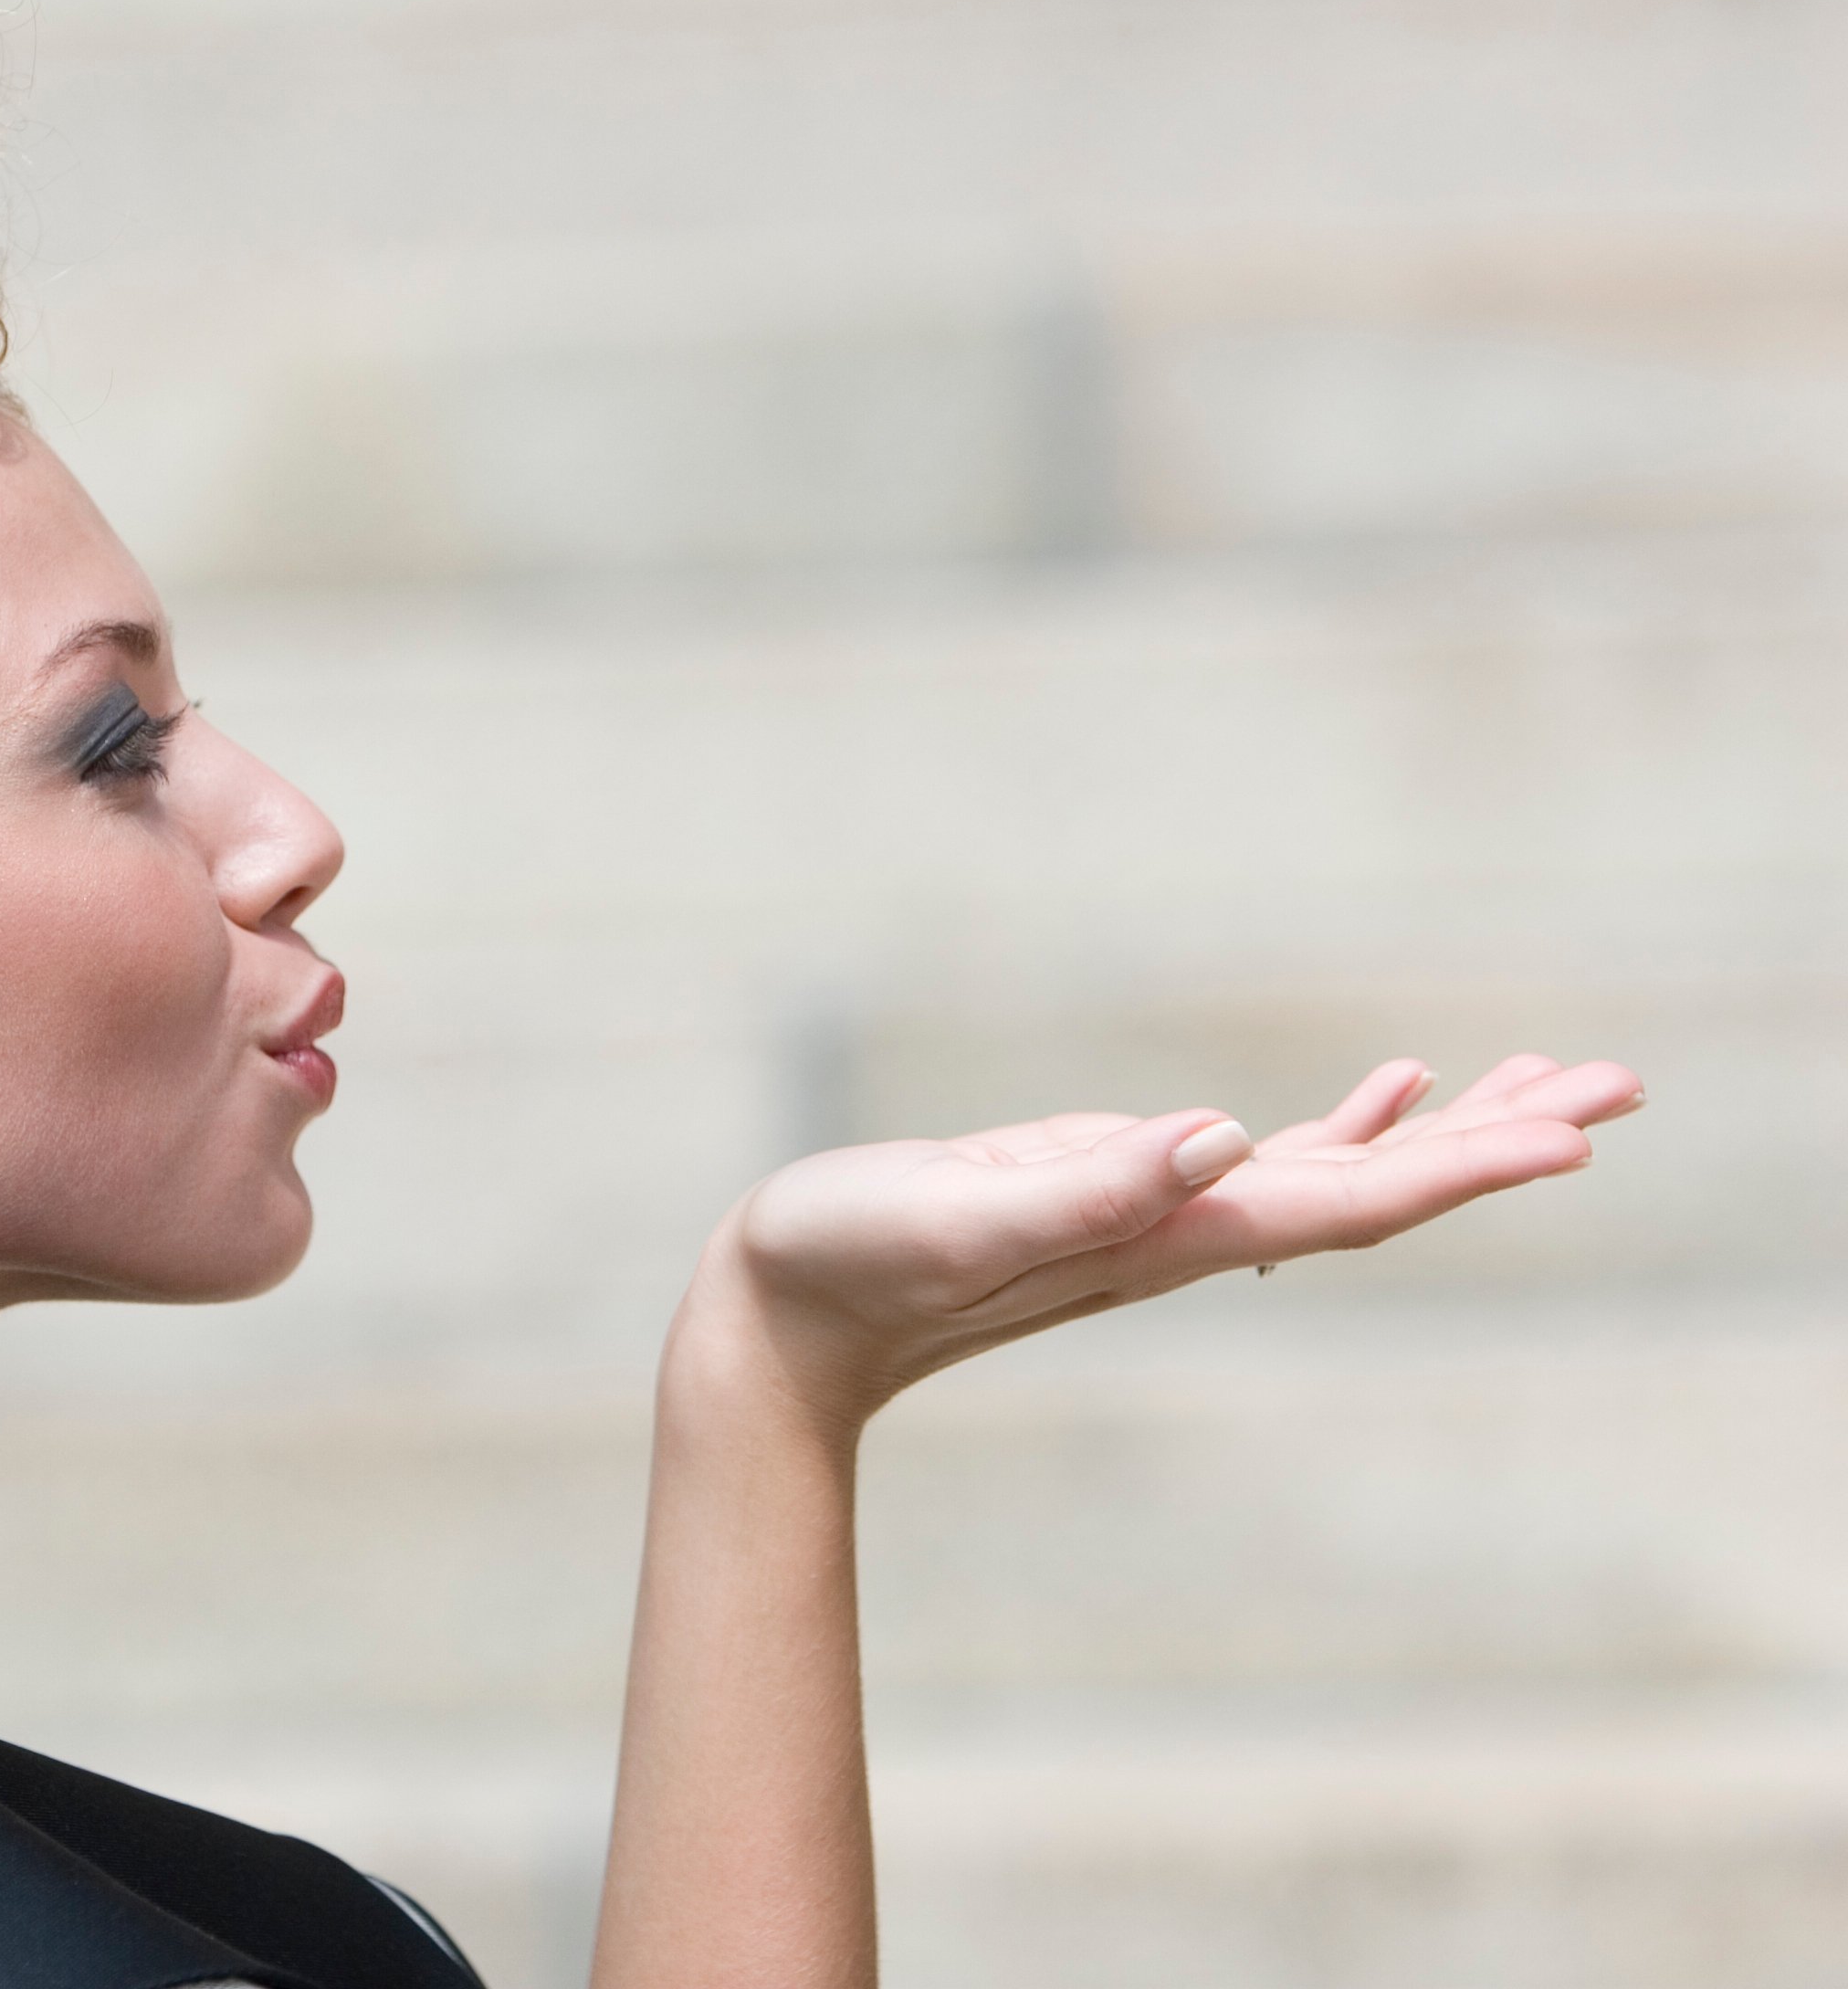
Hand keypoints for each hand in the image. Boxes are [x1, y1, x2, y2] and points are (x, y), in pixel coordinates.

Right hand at [674, 1054, 1643, 1439]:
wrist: (784, 1324)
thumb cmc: (848, 1263)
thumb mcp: (956, 1217)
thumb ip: (1085, 1186)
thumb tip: (1223, 1140)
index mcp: (1162, 1237)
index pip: (1346, 1200)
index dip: (1465, 1163)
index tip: (1577, 1134)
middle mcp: (1186, 1233)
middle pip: (1379, 1189)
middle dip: (1502, 1139)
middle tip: (1621, 1085)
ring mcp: (1159, 1218)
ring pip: (1343, 1172)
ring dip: (1453, 1132)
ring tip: (1557, 1081)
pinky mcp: (1118, 1193)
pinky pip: (1272, 1162)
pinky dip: (1350, 1123)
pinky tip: (1396, 1087)